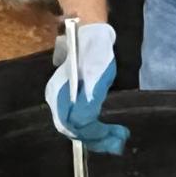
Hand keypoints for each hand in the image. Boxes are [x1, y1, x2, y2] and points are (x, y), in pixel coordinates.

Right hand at [45, 23, 127, 154]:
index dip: (95, 134)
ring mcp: (61, 100)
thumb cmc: (93, 51)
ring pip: (75, 128)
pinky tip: (106, 130)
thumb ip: (90, 99)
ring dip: (96, 137)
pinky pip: (78, 120)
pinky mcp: (69, 100)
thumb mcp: (97, 74)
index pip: (75, 124)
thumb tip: (83, 123)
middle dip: (96, 140)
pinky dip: (93, 129)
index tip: (115, 136)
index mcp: (60, 93)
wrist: (87, 34)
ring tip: (116, 139)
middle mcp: (57, 100)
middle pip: (73, 130)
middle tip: (118, 143)